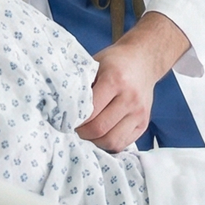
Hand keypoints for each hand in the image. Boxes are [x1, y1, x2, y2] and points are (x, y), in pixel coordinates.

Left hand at [79, 10, 190, 150]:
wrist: (144, 60)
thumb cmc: (115, 62)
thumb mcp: (95, 64)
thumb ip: (81, 83)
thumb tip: (60, 106)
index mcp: (115, 80)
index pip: (90, 111)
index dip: (74, 120)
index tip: (66, 119)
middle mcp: (130, 98)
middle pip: (99, 129)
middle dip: (82, 133)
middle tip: (74, 128)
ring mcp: (139, 112)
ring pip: (111, 141)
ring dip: (95, 141)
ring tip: (88, 132)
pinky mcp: (144, 123)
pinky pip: (122, 144)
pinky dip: (108, 143)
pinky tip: (101, 134)